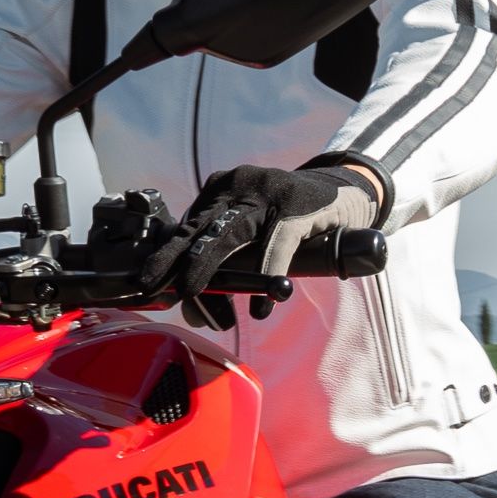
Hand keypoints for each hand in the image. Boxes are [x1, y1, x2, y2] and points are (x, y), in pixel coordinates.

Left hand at [146, 160, 374, 298]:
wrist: (346, 191)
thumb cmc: (291, 219)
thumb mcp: (252, 232)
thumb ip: (225, 263)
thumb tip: (193, 311)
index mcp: (221, 190)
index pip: (188, 227)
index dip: (169, 258)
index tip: (150, 285)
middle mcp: (239, 186)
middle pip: (200, 227)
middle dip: (175, 260)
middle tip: (155, 287)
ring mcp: (268, 193)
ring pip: (231, 232)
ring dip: (209, 265)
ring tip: (193, 293)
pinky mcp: (298, 207)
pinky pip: (277, 243)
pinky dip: (267, 275)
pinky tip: (260, 306)